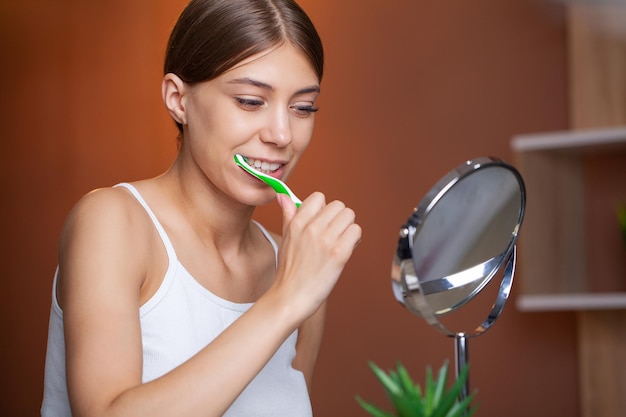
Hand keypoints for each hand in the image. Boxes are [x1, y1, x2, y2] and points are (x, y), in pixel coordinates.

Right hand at [273, 192, 361, 318]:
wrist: (290, 298)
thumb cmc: (289, 272)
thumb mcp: (285, 238)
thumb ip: (288, 215)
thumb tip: (284, 196)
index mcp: (297, 222)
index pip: (319, 197)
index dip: (324, 210)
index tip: (322, 223)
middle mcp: (311, 228)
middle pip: (339, 206)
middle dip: (339, 219)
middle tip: (334, 235)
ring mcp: (325, 240)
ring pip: (350, 216)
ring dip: (348, 229)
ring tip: (340, 243)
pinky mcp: (339, 253)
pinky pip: (356, 231)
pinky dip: (354, 241)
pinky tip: (345, 251)